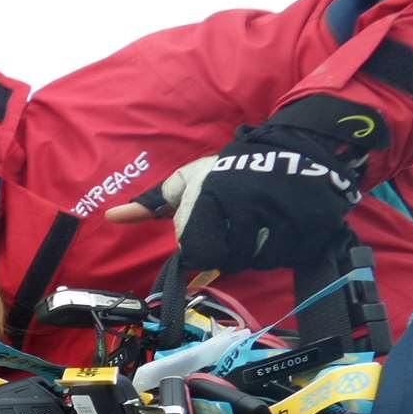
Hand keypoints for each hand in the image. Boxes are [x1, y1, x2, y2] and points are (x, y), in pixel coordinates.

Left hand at [108, 97, 386, 272]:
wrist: (293, 152)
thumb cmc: (230, 170)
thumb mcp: (188, 179)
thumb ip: (152, 202)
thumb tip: (111, 217)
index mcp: (208, 201)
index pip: (196, 252)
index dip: (203, 243)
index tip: (214, 224)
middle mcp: (239, 211)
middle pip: (224, 259)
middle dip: (227, 249)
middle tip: (236, 226)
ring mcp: (273, 221)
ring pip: (252, 261)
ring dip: (253, 250)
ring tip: (258, 225)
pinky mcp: (301, 230)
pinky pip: (280, 258)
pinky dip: (278, 250)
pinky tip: (278, 229)